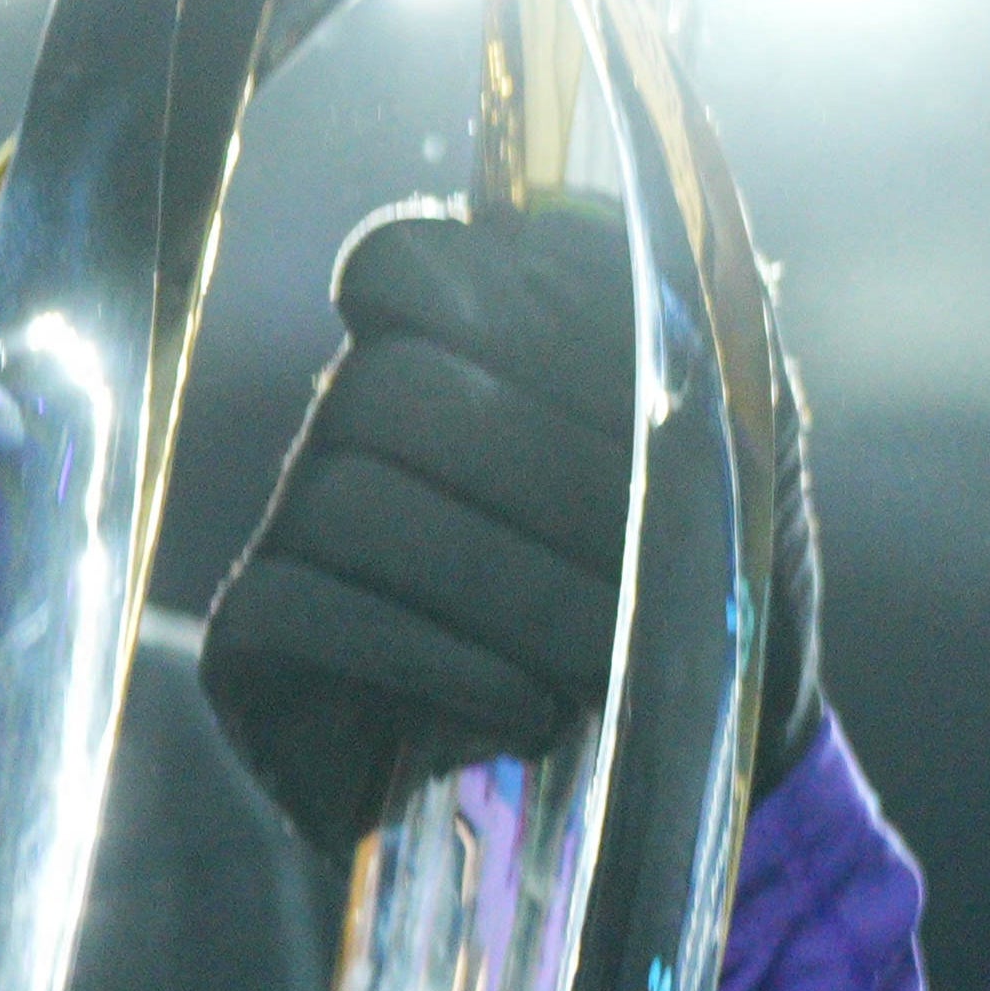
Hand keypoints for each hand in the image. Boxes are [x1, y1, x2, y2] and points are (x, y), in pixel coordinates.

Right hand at [202, 201, 825, 848]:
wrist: (686, 771)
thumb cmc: (716, 586)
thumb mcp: (737, 448)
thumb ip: (683, 327)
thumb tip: (600, 219)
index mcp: (460, 348)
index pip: (406, 259)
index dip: (487, 300)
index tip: (607, 382)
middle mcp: (355, 417)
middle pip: (389, 386)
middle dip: (543, 481)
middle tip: (650, 572)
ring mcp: (292, 525)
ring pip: (353, 498)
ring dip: (508, 586)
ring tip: (609, 661)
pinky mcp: (252, 643)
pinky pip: (307, 608)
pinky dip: (442, 658)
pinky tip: (534, 709)